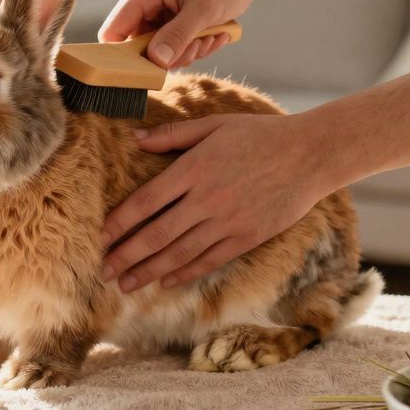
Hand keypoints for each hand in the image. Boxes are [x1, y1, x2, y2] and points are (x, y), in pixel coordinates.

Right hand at [98, 0, 261, 68]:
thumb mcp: (203, 11)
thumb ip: (177, 36)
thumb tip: (156, 61)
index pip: (112, 33)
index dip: (125, 58)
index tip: (153, 71)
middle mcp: (139, 1)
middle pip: (137, 48)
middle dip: (170, 54)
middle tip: (198, 45)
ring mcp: (151, 11)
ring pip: (156, 51)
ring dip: (186, 51)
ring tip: (210, 36)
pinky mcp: (164, 19)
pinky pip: (169, 46)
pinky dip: (191, 46)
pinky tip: (211, 34)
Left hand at [100, 113, 335, 291]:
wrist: (310, 154)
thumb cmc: (259, 134)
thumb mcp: (214, 125)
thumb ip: (172, 134)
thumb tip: (134, 138)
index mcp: (193, 169)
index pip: (145, 201)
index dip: (120, 222)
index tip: (99, 237)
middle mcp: (206, 199)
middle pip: (156, 234)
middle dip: (125, 255)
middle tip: (102, 271)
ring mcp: (227, 221)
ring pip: (179, 253)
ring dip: (148, 271)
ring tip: (125, 284)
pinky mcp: (246, 237)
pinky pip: (208, 260)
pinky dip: (184, 273)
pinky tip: (165, 282)